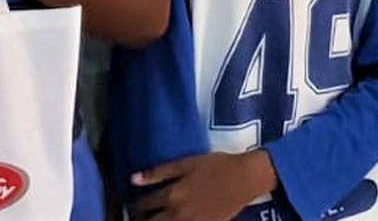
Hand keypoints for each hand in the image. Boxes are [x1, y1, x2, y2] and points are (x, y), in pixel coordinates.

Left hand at [130, 149, 274, 220]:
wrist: (245, 178)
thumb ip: (159, 172)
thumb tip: (132, 179)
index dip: (135, 206)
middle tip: (141, 217)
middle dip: (141, 220)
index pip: (142, 206)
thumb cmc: (217, 165)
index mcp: (171, 195)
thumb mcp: (187, 163)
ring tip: (156, 219)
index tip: (135, 205)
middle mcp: (176, 214)